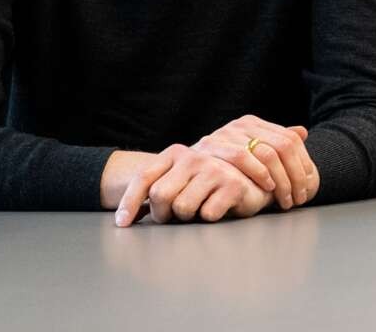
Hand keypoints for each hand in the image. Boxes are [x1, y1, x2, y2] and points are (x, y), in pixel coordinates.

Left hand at [111, 144, 272, 226]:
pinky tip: (217, 209)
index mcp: (175, 152)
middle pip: (160, 195)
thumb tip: (124, 219)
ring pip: (182, 208)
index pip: (143, 178)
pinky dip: (208, 218)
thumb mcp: (178, 180)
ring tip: (198, 210)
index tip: (123, 223)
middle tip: (172, 217)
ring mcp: (214, 169)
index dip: (129, 203)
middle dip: (162, 214)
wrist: (253, 178)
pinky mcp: (233, 185)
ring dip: (187, 218)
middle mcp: (194, 157)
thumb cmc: (208, 184)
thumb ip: (154, 191)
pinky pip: (207, 214)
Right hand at [194, 115, 317, 210]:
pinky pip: (242, 157)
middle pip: (283, 146)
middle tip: (300, 197)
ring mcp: (224, 135)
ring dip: (282, 178)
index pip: (289, 140)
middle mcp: (239, 125)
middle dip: (296, 174)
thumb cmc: (222, 166)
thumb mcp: (250, 152)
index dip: (303, 163)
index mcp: (251, 123)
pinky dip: (259, 173)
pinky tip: (267, 187)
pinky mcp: (210, 148)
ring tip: (285, 198)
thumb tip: (303, 131)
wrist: (179, 170)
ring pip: (267, 152)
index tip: (308, 185)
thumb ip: (274, 142)